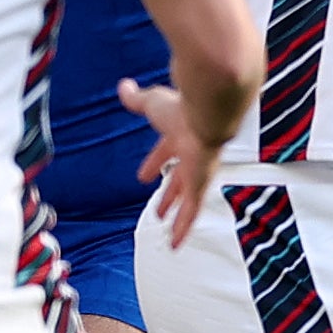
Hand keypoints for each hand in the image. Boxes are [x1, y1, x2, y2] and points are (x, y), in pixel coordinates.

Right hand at [126, 80, 227, 248]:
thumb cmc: (181, 106)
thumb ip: (137, 99)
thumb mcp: (152, 104)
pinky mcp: (200, 185)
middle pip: (179, 180)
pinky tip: (175, 245)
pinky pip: (192, 212)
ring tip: (169, 234)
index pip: (166, 152)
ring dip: (177, 216)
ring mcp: (198, 172)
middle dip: (169, 194)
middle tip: (160, 209)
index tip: (143, 176)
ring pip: (188, 200)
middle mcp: (192, 155)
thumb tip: (124, 87)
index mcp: (181, 135)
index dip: (155, 163)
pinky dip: (183, 229)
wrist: (209, 113)